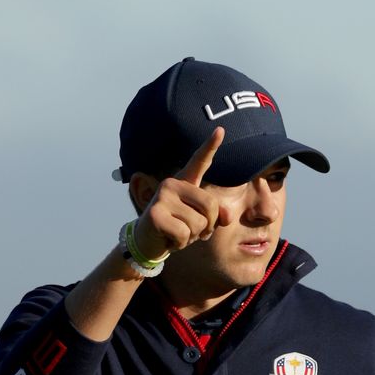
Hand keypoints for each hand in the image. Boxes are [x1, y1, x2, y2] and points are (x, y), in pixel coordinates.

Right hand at [133, 127, 227, 259]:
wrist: (148, 243)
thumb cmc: (177, 228)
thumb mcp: (201, 222)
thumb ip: (217, 217)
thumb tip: (227, 217)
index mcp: (185, 182)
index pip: (199, 162)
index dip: (210, 146)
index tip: (220, 130)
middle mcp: (172, 183)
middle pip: (210, 206)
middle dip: (207, 226)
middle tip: (190, 231)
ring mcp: (162, 196)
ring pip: (198, 223)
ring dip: (192, 237)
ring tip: (177, 234)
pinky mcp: (155, 213)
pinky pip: (184, 234)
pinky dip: (180, 243)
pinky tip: (169, 239)